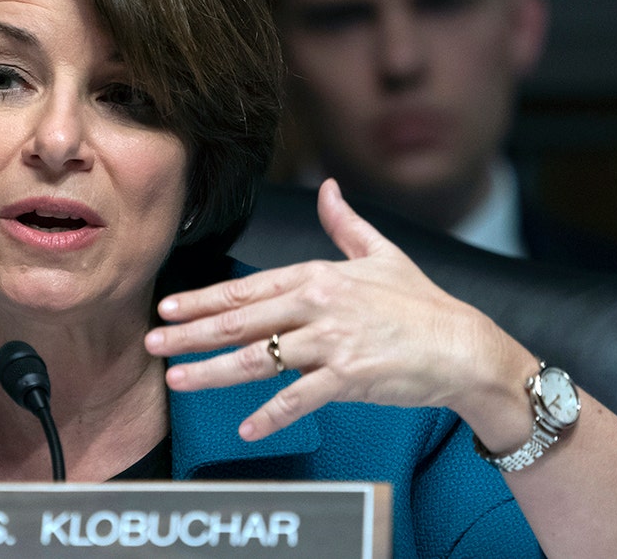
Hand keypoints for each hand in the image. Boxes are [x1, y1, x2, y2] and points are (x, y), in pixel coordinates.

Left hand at [145, 179, 528, 441]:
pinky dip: (272, 416)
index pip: (247, 289)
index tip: (168, 308)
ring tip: (176, 381)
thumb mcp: (383, 254)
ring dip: (212, 371)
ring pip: (258, 359)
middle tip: (152, 342)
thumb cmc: (422, 304)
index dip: (202, 298)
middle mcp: (319, 305)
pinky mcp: (350, 377)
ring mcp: (333, 342)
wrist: (465, 348)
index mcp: (319, 277)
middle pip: (240, 321)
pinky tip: (246, 429)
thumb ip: (346, 224)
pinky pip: (300, 399)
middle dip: (190, 333)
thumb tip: (327, 187)